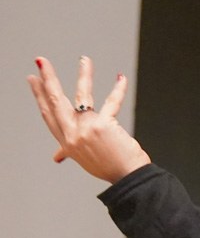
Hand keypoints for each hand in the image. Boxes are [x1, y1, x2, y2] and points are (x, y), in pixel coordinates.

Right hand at [25, 56, 150, 183]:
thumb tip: (57, 156)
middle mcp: (72, 135)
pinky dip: (118, 90)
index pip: (48, 114)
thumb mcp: (82, 159)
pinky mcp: (103, 125)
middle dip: (47, 79)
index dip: (40, 96)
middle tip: (41, 62)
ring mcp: (85, 129)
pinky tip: (120, 78)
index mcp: (66, 141)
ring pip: (81, 95)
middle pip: (55, 102)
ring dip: (84, 75)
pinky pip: (111, 102)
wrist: (126, 177)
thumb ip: (68, 151)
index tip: (34, 80)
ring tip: (84, 60)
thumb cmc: (107, 166)